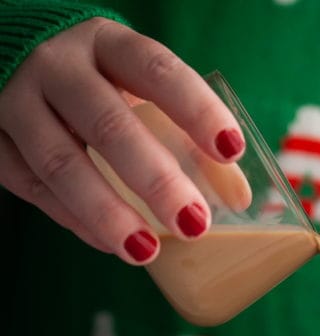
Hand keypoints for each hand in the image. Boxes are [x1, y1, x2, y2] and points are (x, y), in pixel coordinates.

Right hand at [0, 18, 244, 262]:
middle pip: (108, 123)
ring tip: (146, 251)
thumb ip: (182, 131)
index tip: (231, 150)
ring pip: (59, 162)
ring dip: (106, 212)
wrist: (4, 53)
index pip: (155, 70)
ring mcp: (16, 101)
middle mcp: (57, 65)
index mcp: (104, 43)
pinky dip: (72, 220)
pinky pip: (31, 185)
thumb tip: (239, 197)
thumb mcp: (133, 86)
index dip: (195, 109)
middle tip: (193, 223)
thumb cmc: (92, 79)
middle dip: (154, 179)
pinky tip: (109, 243)